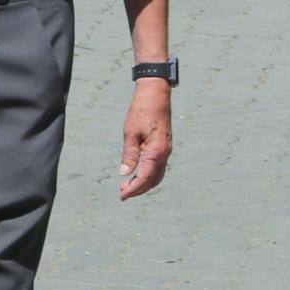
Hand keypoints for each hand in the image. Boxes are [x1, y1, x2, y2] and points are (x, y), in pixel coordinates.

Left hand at [115, 79, 172, 200]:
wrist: (156, 94)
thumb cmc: (141, 110)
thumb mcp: (130, 133)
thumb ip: (129, 154)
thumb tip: (124, 173)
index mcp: (156, 151)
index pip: (145, 177)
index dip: (134, 189)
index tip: (122, 195)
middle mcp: (165, 153)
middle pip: (153, 180)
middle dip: (139, 189)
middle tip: (123, 194)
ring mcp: (166, 150)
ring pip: (158, 174)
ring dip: (145, 183)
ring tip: (129, 187)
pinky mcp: (165, 146)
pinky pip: (159, 166)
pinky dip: (150, 175)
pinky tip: (139, 174)